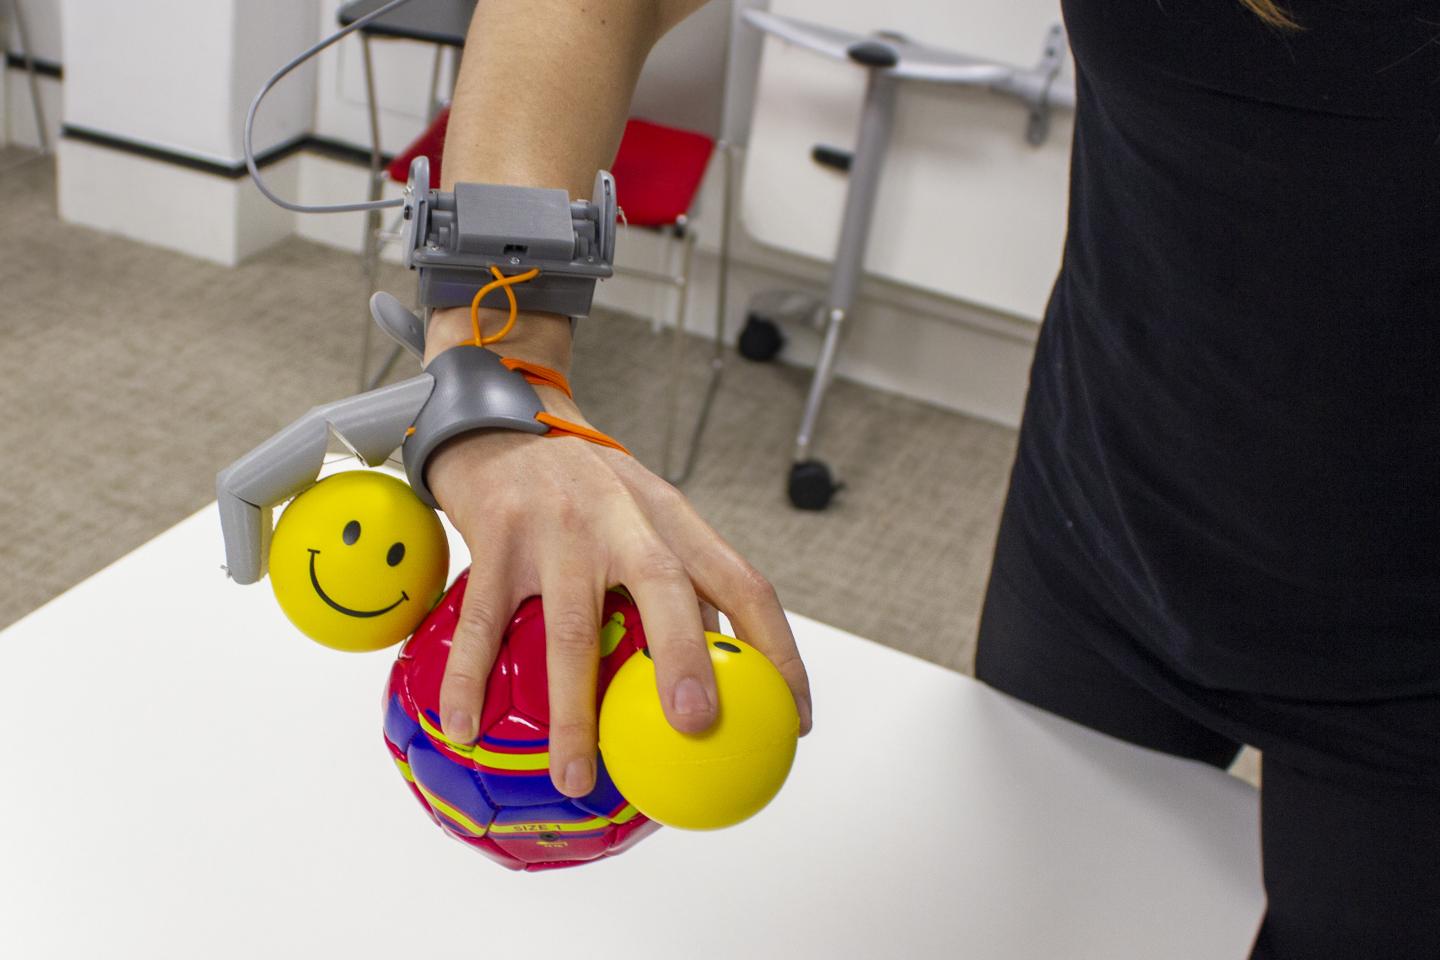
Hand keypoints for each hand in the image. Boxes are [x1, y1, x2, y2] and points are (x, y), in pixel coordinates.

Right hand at [425, 387, 813, 798]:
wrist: (498, 421)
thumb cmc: (583, 489)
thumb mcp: (642, 516)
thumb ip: (677, 583)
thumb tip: (717, 678)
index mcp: (671, 517)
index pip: (742, 581)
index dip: (778, 649)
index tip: (794, 718)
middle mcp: (622, 516)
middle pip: (665, 589)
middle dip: (686, 659)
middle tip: (697, 728)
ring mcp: (556, 526)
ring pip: (570, 625)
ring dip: (575, 709)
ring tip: (576, 778)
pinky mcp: (495, 536)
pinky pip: (483, 621)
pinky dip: (471, 678)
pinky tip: (462, 728)